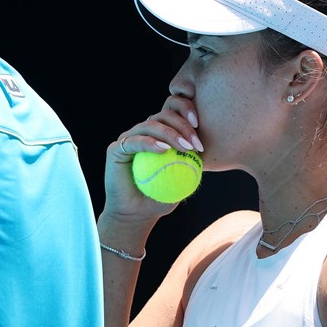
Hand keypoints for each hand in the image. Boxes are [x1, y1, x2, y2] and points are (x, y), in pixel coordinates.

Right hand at [102, 95, 203, 222]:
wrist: (136, 215)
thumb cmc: (161, 198)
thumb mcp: (184, 180)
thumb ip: (193, 162)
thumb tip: (210, 147)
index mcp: (159, 134)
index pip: (173, 113)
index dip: (186, 111)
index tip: (200, 126)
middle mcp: (142, 133)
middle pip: (163, 115)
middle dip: (183, 125)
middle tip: (195, 143)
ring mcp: (128, 139)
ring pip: (150, 125)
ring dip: (170, 134)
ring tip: (184, 148)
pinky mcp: (116, 149)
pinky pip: (134, 141)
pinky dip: (150, 143)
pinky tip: (164, 150)